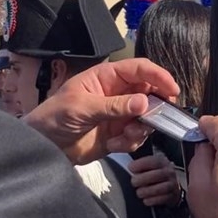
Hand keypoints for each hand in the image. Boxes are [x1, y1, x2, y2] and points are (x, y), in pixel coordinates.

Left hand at [23, 59, 178, 164]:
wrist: (44, 147)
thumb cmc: (55, 117)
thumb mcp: (82, 107)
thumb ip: (114, 106)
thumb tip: (144, 103)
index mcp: (107, 77)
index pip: (139, 69)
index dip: (158, 76)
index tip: (172, 89)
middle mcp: (118, 93)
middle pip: (149, 93)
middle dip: (154, 107)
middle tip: (155, 119)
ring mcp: (120, 114)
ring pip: (147, 117)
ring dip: (140, 129)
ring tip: (123, 137)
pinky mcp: (119, 134)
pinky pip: (138, 136)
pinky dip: (129, 142)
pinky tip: (112, 145)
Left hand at [129, 153, 180, 206]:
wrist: (172, 185)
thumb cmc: (155, 174)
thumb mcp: (150, 165)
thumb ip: (140, 165)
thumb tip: (128, 167)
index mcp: (162, 162)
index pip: (153, 161)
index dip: (140, 164)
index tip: (130, 168)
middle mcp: (169, 172)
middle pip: (156, 175)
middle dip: (142, 179)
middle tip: (134, 182)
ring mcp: (172, 184)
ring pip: (159, 188)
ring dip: (146, 191)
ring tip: (139, 192)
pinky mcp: (172, 196)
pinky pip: (162, 199)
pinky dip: (151, 200)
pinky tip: (145, 199)